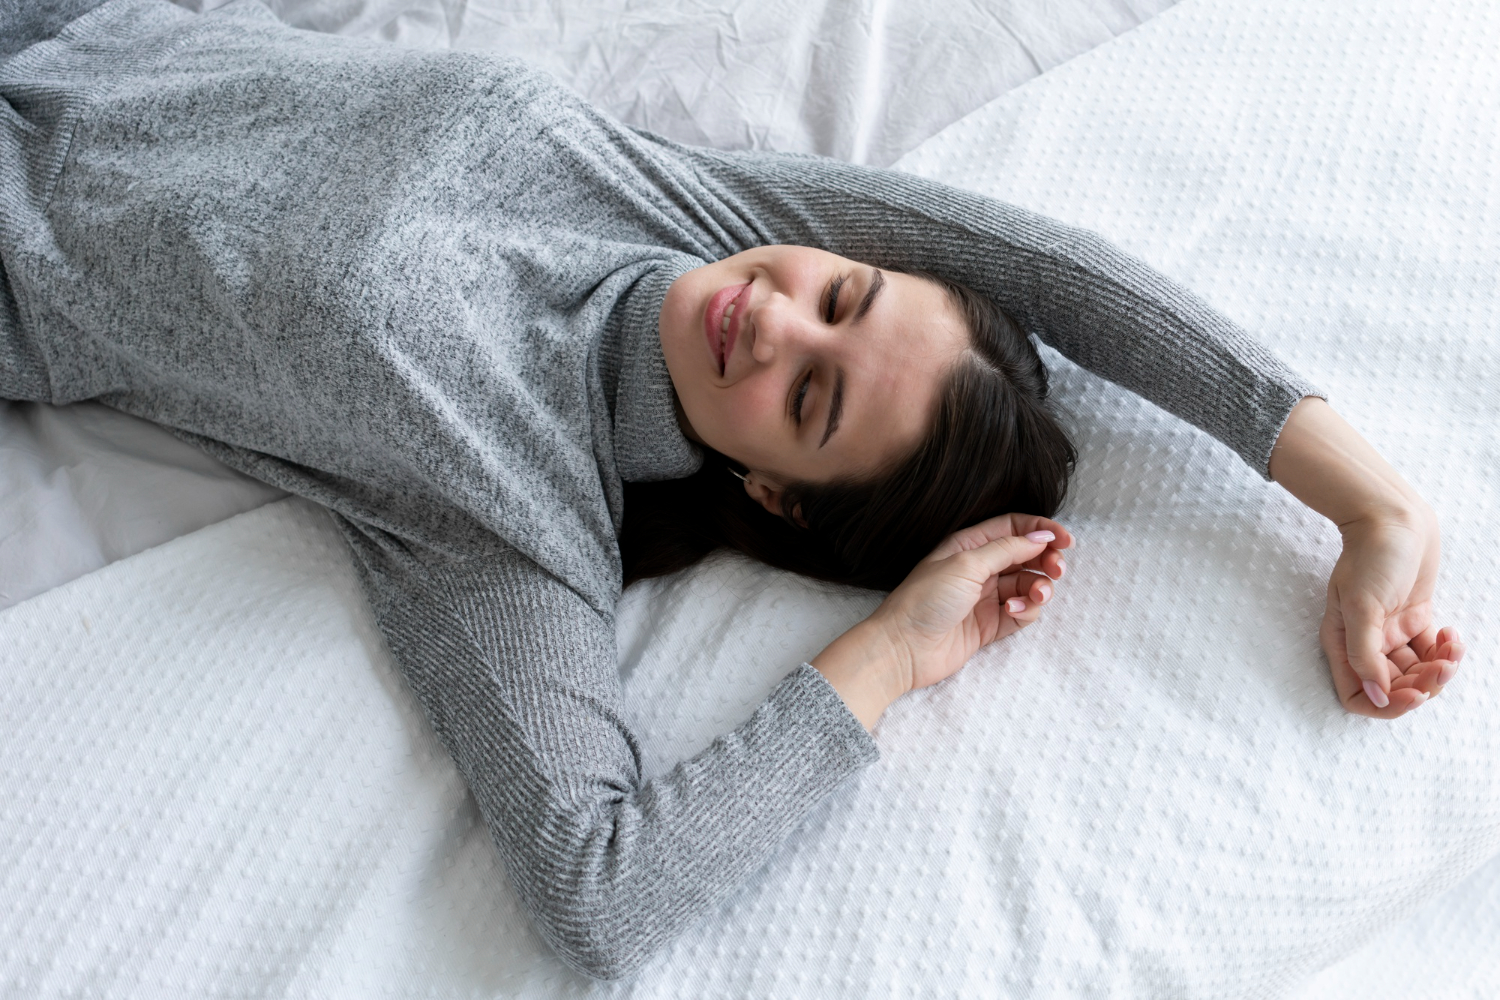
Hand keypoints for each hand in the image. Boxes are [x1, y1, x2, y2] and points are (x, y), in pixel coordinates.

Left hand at [811, 514, 1070, 728]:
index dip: (1041, 530)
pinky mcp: (990, 625)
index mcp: (969, 546)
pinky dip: (1025, 610)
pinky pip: (1021, 612)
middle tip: (1057, 569)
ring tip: (1034, 596)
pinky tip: (1012, 612)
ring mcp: (985, 598)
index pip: (1013, 528)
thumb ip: (1007, 549)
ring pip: (1027, 585)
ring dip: (1038, 588)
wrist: (903, 648)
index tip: (1066, 540)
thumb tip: (1041, 535)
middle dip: (1046, 560)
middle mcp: (979, 568)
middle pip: (1026, 556)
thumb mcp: (966, 564)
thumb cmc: (925, 599)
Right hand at [1269, 397, 1463, 717]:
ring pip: (1416, 673)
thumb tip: (1378, 696)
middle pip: (1393, 689)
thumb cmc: (1371, 557)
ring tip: (1451, 650)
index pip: (1358, 697)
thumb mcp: (1361, 606)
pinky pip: (1431, 652)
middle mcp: (1365, 644)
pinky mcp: (1413, 620)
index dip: (1387, 704)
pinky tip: (1451, 635)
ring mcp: (1390, 633)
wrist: (1392, 519)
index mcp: (1344, 645)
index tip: (1412, 692)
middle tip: (1441, 666)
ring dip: (1438, 670)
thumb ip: (1365, 655)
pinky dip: (1446, 652)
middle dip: (1421, 685)